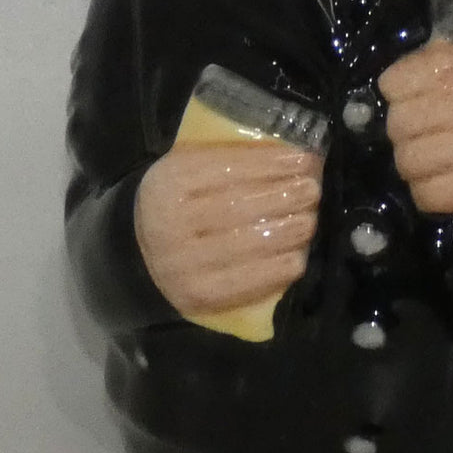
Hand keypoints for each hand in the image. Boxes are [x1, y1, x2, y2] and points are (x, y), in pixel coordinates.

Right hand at [134, 143, 320, 319]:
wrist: (140, 253)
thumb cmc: (181, 202)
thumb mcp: (191, 170)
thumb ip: (232, 160)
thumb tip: (292, 156)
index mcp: (170, 182)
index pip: (226, 168)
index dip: (270, 164)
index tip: (303, 160)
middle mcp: (169, 223)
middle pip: (238, 207)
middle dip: (283, 197)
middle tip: (312, 190)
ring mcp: (181, 264)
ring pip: (245, 244)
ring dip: (287, 232)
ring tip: (310, 220)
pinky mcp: (196, 296)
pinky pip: (244, 282)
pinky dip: (276, 270)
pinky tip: (297, 259)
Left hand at [380, 37, 452, 224]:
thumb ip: (437, 56)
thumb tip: (393, 78)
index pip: (396, 82)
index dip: (396, 95)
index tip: (409, 102)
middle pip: (398, 125)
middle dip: (404, 134)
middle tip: (421, 137)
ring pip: (407, 161)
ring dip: (414, 166)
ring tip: (432, 162)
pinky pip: (426, 194)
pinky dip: (428, 193)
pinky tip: (444, 184)